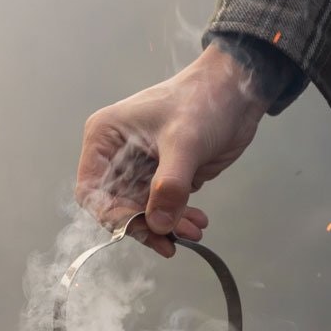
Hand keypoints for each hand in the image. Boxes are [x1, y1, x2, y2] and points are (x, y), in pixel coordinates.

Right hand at [76, 42, 271, 256]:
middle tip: (172, 240)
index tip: (141, 227)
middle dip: (146, 227)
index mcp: (105, 138)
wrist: (237, 91)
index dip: (112, 215)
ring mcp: (140, 170)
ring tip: (194, 230)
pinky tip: (197, 223)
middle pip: (118, 208)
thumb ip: (169, 186)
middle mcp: (117, 157)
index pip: (92, 191)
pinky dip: (178, 221)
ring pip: (143, 214)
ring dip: (167, 227)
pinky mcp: (163, 179)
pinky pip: (163, 210)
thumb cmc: (202, 101)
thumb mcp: (183, 142)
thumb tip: (159, 225)